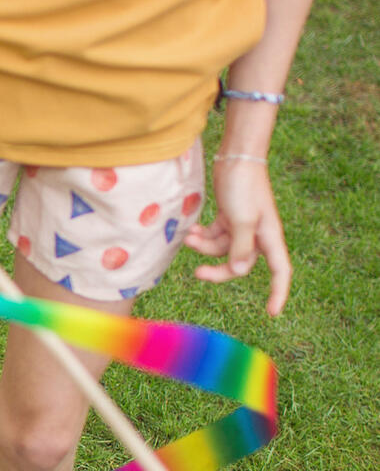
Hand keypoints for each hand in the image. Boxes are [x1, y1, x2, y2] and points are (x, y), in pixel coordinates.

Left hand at [184, 155, 291, 315]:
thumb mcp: (241, 219)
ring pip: (221, 250)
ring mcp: (241, 226)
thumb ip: (240, 247)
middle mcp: (257, 234)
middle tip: (197, 274)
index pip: (280, 270)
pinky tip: (191, 230)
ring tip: (190, 236)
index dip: (278, 292)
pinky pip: (214, 236)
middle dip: (217, 270)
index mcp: (269, 236)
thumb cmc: (243, 186)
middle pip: (239, 264)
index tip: (271, 313)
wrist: (234, 157)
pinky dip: (202, 236)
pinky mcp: (228, 218)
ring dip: (204, 246)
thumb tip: (240, 270)